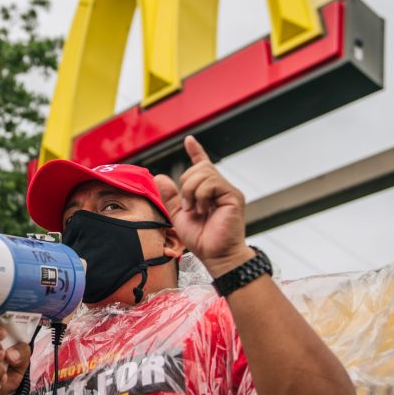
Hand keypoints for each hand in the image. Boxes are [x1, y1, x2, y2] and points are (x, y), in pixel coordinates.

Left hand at [154, 135, 253, 276]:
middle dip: (185, 185)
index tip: (189, 140)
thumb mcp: (178, 215)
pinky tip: (204, 209)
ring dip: (191, 191)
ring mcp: (228, 190)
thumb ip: (170, 197)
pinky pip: (211, 182)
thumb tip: (160, 177)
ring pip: (203, 173)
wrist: (214, 255)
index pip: (202, 165)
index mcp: (207, 191)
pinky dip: (201, 195)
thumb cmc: (201, 239)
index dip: (196, 151)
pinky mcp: (233, 195)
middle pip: (198, 168)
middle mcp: (219, 187)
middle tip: (188, 207)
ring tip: (196, 209)